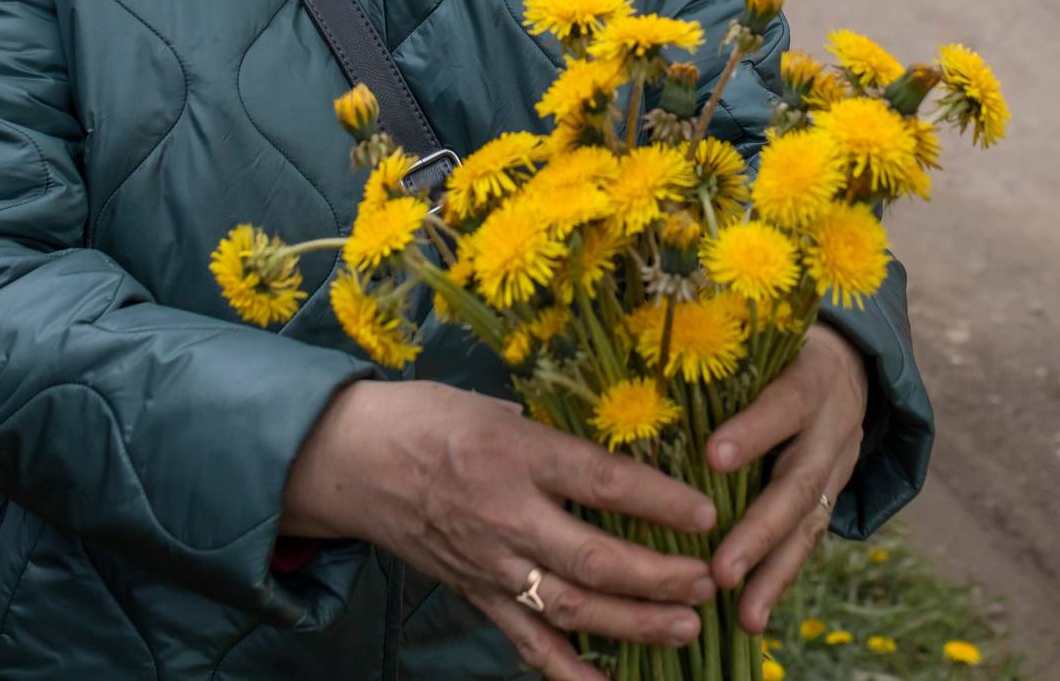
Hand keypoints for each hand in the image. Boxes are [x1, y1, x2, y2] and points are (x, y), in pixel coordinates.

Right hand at [282, 379, 720, 680]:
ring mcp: (490, 563)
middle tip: (708, 580)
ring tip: (684, 626)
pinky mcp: (475, 593)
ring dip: (633, 623)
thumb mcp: (496, 405)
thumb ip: (552, 438)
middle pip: (595, 558)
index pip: (602, 482)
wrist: (352, 460)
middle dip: (659, 576)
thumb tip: (615, 457)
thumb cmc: (426, 419)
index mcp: (516, 454)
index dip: (659, 501)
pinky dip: (569, 671)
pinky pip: (527, 641)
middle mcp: (506, 515)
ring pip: (571, 607)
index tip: (707, 513)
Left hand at [703, 323, 869, 633]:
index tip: (712, 456)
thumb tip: (638, 369)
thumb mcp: (762, 334)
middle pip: (799, 483)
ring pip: (808, 524)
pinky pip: (808, 541)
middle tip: (722, 569)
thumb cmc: (780, 343)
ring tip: (743, 614)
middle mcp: (832, 426)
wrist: (850, 361)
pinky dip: (779, 579)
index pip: (784, 403)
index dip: (752, 431)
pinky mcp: (832, 495)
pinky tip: (751, 615)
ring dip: (772, 572)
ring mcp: (837, 467)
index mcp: (811, 376)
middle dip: (759, 531)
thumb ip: (719, 354)